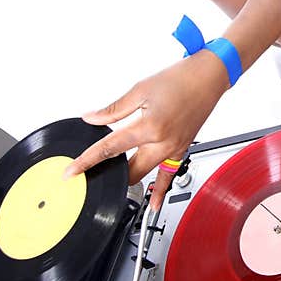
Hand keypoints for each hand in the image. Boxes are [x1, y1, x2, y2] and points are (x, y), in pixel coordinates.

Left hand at [63, 50, 229, 208]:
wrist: (209, 77)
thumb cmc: (180, 79)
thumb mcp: (140, 90)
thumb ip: (114, 109)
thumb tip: (92, 118)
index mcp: (150, 128)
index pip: (110, 149)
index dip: (87, 161)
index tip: (71, 171)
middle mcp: (163, 143)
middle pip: (128, 170)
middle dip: (107, 174)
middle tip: (88, 175)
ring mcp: (174, 149)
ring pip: (145, 175)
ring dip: (127, 179)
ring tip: (110, 180)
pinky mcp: (182, 149)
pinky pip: (168, 175)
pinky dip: (160, 191)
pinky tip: (155, 203)